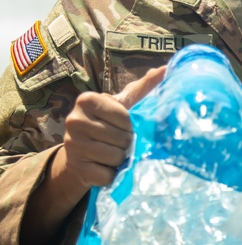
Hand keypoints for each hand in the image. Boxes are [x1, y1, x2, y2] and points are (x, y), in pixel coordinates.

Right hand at [60, 66, 165, 188]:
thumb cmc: (108, 124)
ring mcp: (72, 145)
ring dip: (121, 160)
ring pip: (116, 157)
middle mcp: (73, 120)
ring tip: (113, 154)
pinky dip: (112, 174)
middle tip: (119, 142)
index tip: (125, 126)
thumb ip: (144, 88)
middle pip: (122, 138)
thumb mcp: (124, 105)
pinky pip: (107, 175)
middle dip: (127, 144)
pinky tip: (105, 167)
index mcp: (86, 100)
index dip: (132, 125)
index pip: (126, 118)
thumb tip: (166, 69)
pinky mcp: (76, 168)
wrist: (82, 154)